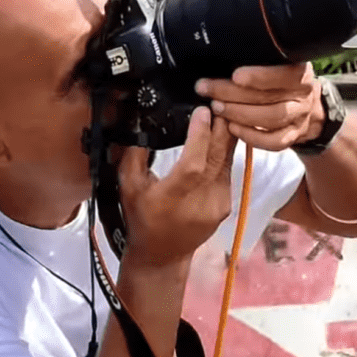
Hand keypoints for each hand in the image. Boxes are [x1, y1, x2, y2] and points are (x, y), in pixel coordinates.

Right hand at [118, 107, 238, 267]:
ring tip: (221, 112)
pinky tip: (221, 136)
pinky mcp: (226, 205)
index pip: (194, 161)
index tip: (201, 110)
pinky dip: (225, 151)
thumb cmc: (142, 219)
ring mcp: (218, 203)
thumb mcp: (128, 187)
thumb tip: (140, 122)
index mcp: (175, 196)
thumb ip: (134, 154)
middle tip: (217, 101)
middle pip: (219, 156)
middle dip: (220, 125)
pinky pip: (228, 171)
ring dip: (226, 135)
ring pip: (228, 161)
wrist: (162, 255)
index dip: (200, 134)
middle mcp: (201, 200)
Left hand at [194, 62, 321, 152]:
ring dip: (239, 114)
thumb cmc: (282, 80)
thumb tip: (224, 60)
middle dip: (233, 93)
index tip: (235, 76)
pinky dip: (251, 136)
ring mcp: (299, 118)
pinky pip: (273, 142)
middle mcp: (302, 95)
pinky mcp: (292, 136)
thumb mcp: (277, 63)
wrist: (305, 104)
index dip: (258, 76)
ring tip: (217, 108)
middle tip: (209, 89)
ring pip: (270, 119)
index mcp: (299, 73)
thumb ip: (258, 62)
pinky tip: (232, 128)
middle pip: (268, 97)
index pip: (280, 74)